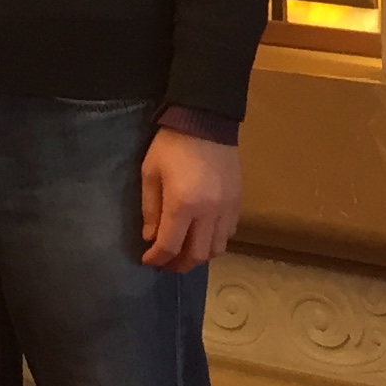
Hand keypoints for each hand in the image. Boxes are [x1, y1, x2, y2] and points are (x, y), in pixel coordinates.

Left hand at [138, 128, 240, 270]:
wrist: (205, 121)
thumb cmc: (171, 145)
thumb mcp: (150, 173)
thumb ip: (150, 209)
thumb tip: (151, 238)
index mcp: (183, 204)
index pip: (169, 246)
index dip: (157, 259)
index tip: (147, 260)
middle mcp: (209, 213)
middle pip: (196, 255)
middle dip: (178, 265)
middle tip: (165, 264)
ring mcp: (227, 209)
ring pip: (216, 249)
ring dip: (198, 256)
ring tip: (184, 252)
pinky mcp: (238, 202)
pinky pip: (229, 234)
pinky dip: (214, 242)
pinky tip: (202, 235)